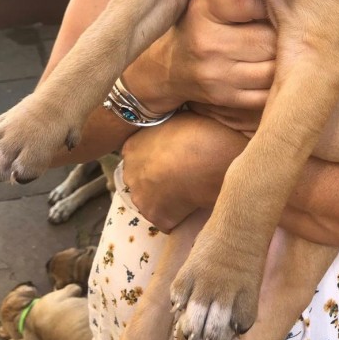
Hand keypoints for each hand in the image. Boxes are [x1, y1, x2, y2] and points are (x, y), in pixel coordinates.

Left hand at [122, 112, 247, 231]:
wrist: (208, 158)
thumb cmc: (197, 131)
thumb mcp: (176, 119)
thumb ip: (165, 129)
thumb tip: (171, 133)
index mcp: (131, 146)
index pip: (138, 155)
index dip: (156, 158)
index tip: (172, 157)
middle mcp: (130, 173)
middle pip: (141, 179)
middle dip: (157, 180)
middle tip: (182, 174)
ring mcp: (141, 199)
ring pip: (152, 202)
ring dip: (167, 199)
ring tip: (190, 190)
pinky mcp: (157, 218)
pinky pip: (169, 220)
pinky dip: (180, 216)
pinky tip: (195, 204)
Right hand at [123, 0, 275, 129]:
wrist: (168, 67)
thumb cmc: (199, 24)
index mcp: (203, 10)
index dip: (270, 0)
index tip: (275, 2)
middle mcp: (208, 44)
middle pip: (269, 38)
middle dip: (285, 33)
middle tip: (289, 28)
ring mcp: (218, 76)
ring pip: (274, 68)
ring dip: (285, 59)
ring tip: (284, 48)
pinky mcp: (227, 98)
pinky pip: (268, 93)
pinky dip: (278, 82)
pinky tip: (277, 70)